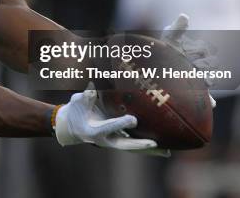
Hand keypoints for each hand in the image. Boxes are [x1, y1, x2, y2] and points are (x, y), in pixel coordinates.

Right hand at [54, 83, 169, 156]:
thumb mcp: (76, 102)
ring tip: (166, 152)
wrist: (73, 126)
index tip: (133, 119)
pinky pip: (135, 146)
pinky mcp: (119, 141)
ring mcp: (113, 142)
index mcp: (93, 131)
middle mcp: (105, 140)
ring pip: (132, 148)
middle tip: (153, 143)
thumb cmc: (75, 111)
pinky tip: (164, 150)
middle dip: (138, 144)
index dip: (120, 124)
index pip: (109, 127)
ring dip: (148, 150)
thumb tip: (91, 89)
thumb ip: (85, 97)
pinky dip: (148, 149)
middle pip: (124, 144)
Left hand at [161, 13, 216, 107]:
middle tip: (198, 70)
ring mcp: (197, 77)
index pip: (207, 51)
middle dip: (206, 68)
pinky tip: (212, 105)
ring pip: (209, 81)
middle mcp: (201, 64)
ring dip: (208, 82)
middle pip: (211, 67)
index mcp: (198, 51)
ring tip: (206, 85)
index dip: (201, 52)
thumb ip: (178, 27)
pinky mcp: (193, 89)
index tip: (193, 53)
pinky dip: (209, 100)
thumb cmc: (165, 46)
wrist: (155, 61)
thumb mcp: (170, 35)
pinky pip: (205, 96)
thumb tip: (184, 16)